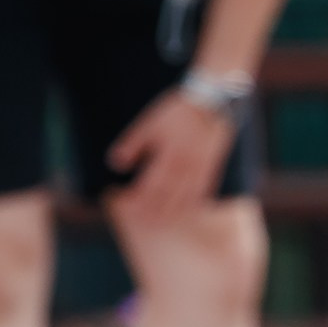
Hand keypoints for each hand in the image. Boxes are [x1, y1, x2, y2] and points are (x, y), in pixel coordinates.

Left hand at [106, 88, 235, 220]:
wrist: (212, 103)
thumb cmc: (176, 113)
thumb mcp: (149, 123)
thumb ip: (132, 144)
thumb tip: (115, 165)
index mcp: (169, 155)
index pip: (151, 185)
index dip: (139, 198)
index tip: (126, 204)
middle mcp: (186, 166)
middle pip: (168, 197)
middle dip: (154, 212)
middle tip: (142, 222)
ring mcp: (201, 169)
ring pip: (187, 198)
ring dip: (174, 213)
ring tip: (162, 223)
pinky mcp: (211, 168)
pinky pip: (204, 192)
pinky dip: (195, 204)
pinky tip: (187, 211)